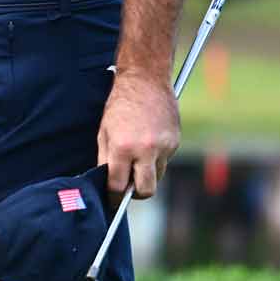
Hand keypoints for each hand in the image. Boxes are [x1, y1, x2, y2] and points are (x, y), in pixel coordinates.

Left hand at [95, 68, 178, 200]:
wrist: (145, 80)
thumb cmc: (120, 105)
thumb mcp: (104, 131)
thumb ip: (106, 159)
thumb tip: (107, 182)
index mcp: (122, 147)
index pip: (118, 185)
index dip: (113, 196)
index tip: (113, 200)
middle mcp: (145, 150)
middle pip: (145, 191)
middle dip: (137, 194)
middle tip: (130, 188)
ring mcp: (163, 147)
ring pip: (157, 176)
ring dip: (147, 173)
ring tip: (138, 156)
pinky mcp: (175, 142)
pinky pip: (165, 160)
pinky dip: (157, 157)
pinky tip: (150, 141)